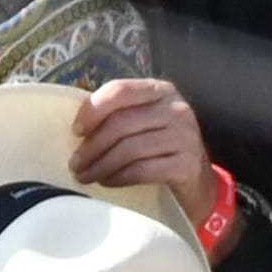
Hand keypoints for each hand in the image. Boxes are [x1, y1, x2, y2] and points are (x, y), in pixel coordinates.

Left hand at [69, 79, 216, 226]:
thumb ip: (116, 116)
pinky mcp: (188, 164)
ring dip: (101, 165)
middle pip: (121, 123)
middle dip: (92, 146)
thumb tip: (76, 130)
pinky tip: (107, 182)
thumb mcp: (142, 123)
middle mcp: (176, 109)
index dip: (92, 110)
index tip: (76, 131)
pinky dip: (119, 177)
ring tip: (86, 176)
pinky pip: (143, 170)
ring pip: (130, 149)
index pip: (120, 90)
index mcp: (160, 91)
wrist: (197, 181)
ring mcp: (185, 136)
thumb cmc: (158, 148)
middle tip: (75, 165)